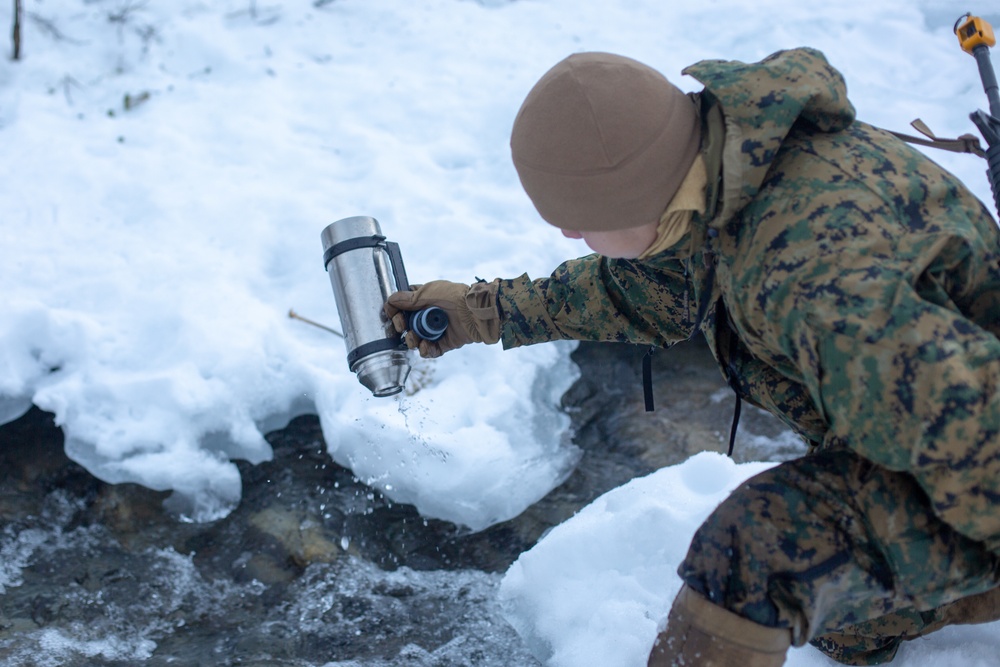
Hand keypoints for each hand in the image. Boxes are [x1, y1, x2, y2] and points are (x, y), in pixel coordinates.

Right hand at [385, 280, 499, 357]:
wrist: (475, 311)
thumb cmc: (453, 296)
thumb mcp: (427, 292)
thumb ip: (407, 298)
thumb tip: (390, 300)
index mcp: (422, 300)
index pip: (402, 307)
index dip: (395, 312)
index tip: (391, 314)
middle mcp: (427, 315)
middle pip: (405, 325)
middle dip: (401, 327)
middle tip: (402, 327)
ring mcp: (435, 330)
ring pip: (415, 340)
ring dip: (412, 340)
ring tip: (415, 339)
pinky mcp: (444, 343)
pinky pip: (429, 350)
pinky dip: (425, 350)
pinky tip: (426, 346)